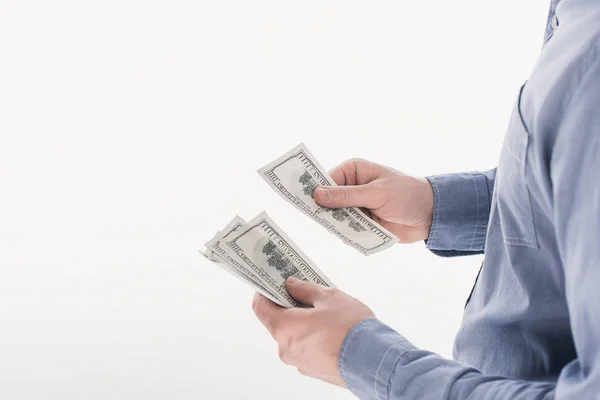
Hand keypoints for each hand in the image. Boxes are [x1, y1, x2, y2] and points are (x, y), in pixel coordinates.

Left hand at [252, 277, 374, 386]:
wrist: (375, 362)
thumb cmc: (352, 329)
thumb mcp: (329, 298)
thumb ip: (306, 290)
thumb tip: (293, 285)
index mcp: (285, 328)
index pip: (260, 308)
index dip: (263, 293)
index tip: (270, 284)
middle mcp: (286, 349)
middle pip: (277, 323)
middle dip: (288, 307)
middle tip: (301, 292)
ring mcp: (299, 363)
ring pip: (293, 337)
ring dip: (302, 323)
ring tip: (322, 311)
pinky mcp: (314, 371)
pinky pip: (306, 349)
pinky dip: (312, 338)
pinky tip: (330, 329)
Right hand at [314, 159, 433, 242]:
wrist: (430, 215)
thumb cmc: (407, 195)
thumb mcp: (377, 193)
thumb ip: (347, 196)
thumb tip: (317, 194)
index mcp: (353, 171)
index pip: (325, 180)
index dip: (314, 190)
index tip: (305, 203)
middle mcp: (351, 187)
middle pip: (327, 201)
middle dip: (327, 212)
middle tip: (331, 220)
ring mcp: (356, 206)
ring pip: (335, 218)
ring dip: (341, 225)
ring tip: (356, 226)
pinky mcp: (361, 223)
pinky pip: (347, 231)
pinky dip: (351, 235)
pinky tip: (361, 234)